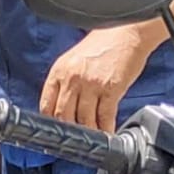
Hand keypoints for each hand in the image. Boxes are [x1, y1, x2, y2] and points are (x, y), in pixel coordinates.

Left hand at [40, 26, 154, 131]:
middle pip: (63, 115)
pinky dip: (106, 129)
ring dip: (90, 133)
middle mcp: (72, 78)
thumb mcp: (74, 59)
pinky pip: (105, 117)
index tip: (55, 132)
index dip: (50, 122)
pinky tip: (108, 134)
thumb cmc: (102, 45)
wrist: (126, 33)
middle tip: (76, 141)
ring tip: (93, 140)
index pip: (46, 104)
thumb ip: (66, 81)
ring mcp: (91, 84)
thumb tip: (63, 107)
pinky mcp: (111, 89)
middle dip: (70, 131)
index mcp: (59, 70)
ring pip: (84, 120)